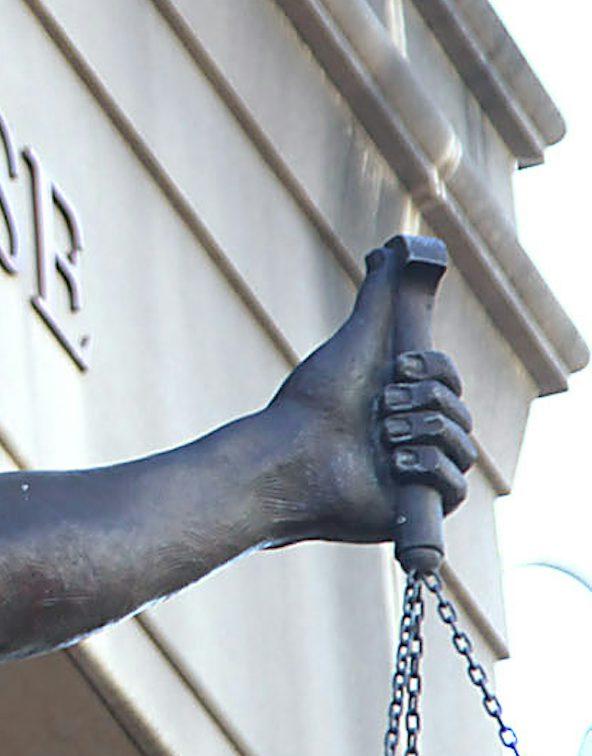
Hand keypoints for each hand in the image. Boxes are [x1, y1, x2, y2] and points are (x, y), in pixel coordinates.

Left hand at [269, 245, 475, 545]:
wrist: (292, 459)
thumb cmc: (314, 401)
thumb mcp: (354, 340)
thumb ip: (377, 297)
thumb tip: (389, 249)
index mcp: (403, 397)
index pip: (448, 378)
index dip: (433, 370)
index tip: (398, 368)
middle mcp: (414, 432)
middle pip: (458, 409)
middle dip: (423, 402)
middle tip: (383, 408)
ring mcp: (419, 471)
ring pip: (463, 445)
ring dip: (423, 433)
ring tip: (385, 438)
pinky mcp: (420, 506)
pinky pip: (457, 484)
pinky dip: (431, 468)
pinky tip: (397, 464)